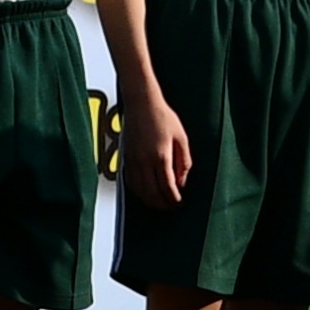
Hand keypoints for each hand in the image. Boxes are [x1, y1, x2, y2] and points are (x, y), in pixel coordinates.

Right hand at [134, 90, 196, 206]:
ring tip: (159, 203)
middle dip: (163, 204)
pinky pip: (130, 182)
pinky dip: (138, 192)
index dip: (174, 199)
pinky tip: (145, 193)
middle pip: (152, 193)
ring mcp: (133, 160)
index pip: (167, 187)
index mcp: (161, 156)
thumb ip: (184, 162)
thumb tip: (182, 181)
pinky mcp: (125, 158)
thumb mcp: (181, 138)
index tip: (180, 202)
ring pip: (139, 190)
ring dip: (150, 201)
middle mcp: (144, 161)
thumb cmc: (162, 116)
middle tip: (171, 206)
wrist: (141, 103)